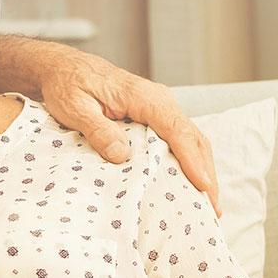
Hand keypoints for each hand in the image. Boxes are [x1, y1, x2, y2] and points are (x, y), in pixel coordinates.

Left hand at [38, 53, 219, 211]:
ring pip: (191, 140)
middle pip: (193, 137)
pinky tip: (191, 184)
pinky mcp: (155, 117)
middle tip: (213, 209)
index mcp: (142, 97)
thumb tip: (122, 155)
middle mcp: (158, 100)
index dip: (192, 159)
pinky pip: (179, 140)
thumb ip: (98, 130)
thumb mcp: (74, 107)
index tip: (202, 185)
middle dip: (206, 173)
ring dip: (203, 170)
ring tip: (209, 204)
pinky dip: (190, 162)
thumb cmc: (68, 85)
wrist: (65, 69)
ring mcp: (160, 108)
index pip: (176, 129)